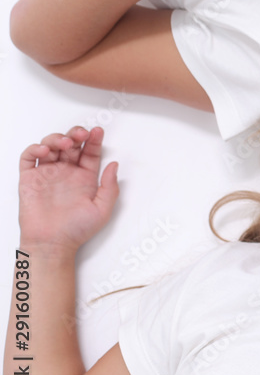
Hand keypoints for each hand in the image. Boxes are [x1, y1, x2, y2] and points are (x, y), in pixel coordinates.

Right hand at [19, 127, 118, 254]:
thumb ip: (110, 186)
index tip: (98, 131)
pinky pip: (29, 157)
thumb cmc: (77, 230)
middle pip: (71, 144)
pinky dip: (35, 148)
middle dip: (76, 134)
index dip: (94, 140)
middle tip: (81, 134)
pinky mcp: (30, 178)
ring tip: (64, 143)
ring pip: (50, 145)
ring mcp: (47, 173)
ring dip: (57, 138)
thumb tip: (114, 164)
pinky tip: (46, 150)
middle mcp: (66, 172)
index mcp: (85, 177)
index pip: (90, 152)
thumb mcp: (103, 209)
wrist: (52, 243)